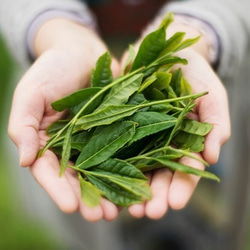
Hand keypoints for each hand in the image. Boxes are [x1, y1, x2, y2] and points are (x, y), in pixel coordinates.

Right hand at [8, 19, 120, 221]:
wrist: (81, 51)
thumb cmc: (52, 69)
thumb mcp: (30, 93)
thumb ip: (23, 126)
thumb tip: (24, 160)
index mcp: (49, 142)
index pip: (51, 172)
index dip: (59, 190)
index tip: (72, 207)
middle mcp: (74, 145)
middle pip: (81, 177)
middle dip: (90, 197)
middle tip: (102, 216)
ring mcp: (98, 138)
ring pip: (104, 169)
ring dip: (113, 190)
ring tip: (122, 209)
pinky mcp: (118, 128)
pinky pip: (124, 149)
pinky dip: (131, 166)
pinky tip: (140, 182)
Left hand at [127, 20, 230, 218]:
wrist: (167, 52)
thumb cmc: (194, 74)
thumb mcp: (211, 95)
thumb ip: (216, 123)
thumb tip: (212, 156)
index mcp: (184, 141)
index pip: (184, 169)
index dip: (181, 187)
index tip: (174, 203)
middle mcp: (161, 142)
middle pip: (159, 174)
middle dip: (155, 195)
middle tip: (148, 213)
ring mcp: (139, 134)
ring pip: (135, 165)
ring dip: (132, 187)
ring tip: (128, 207)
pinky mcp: (120, 124)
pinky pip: (114, 145)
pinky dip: (110, 162)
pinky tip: (105, 178)